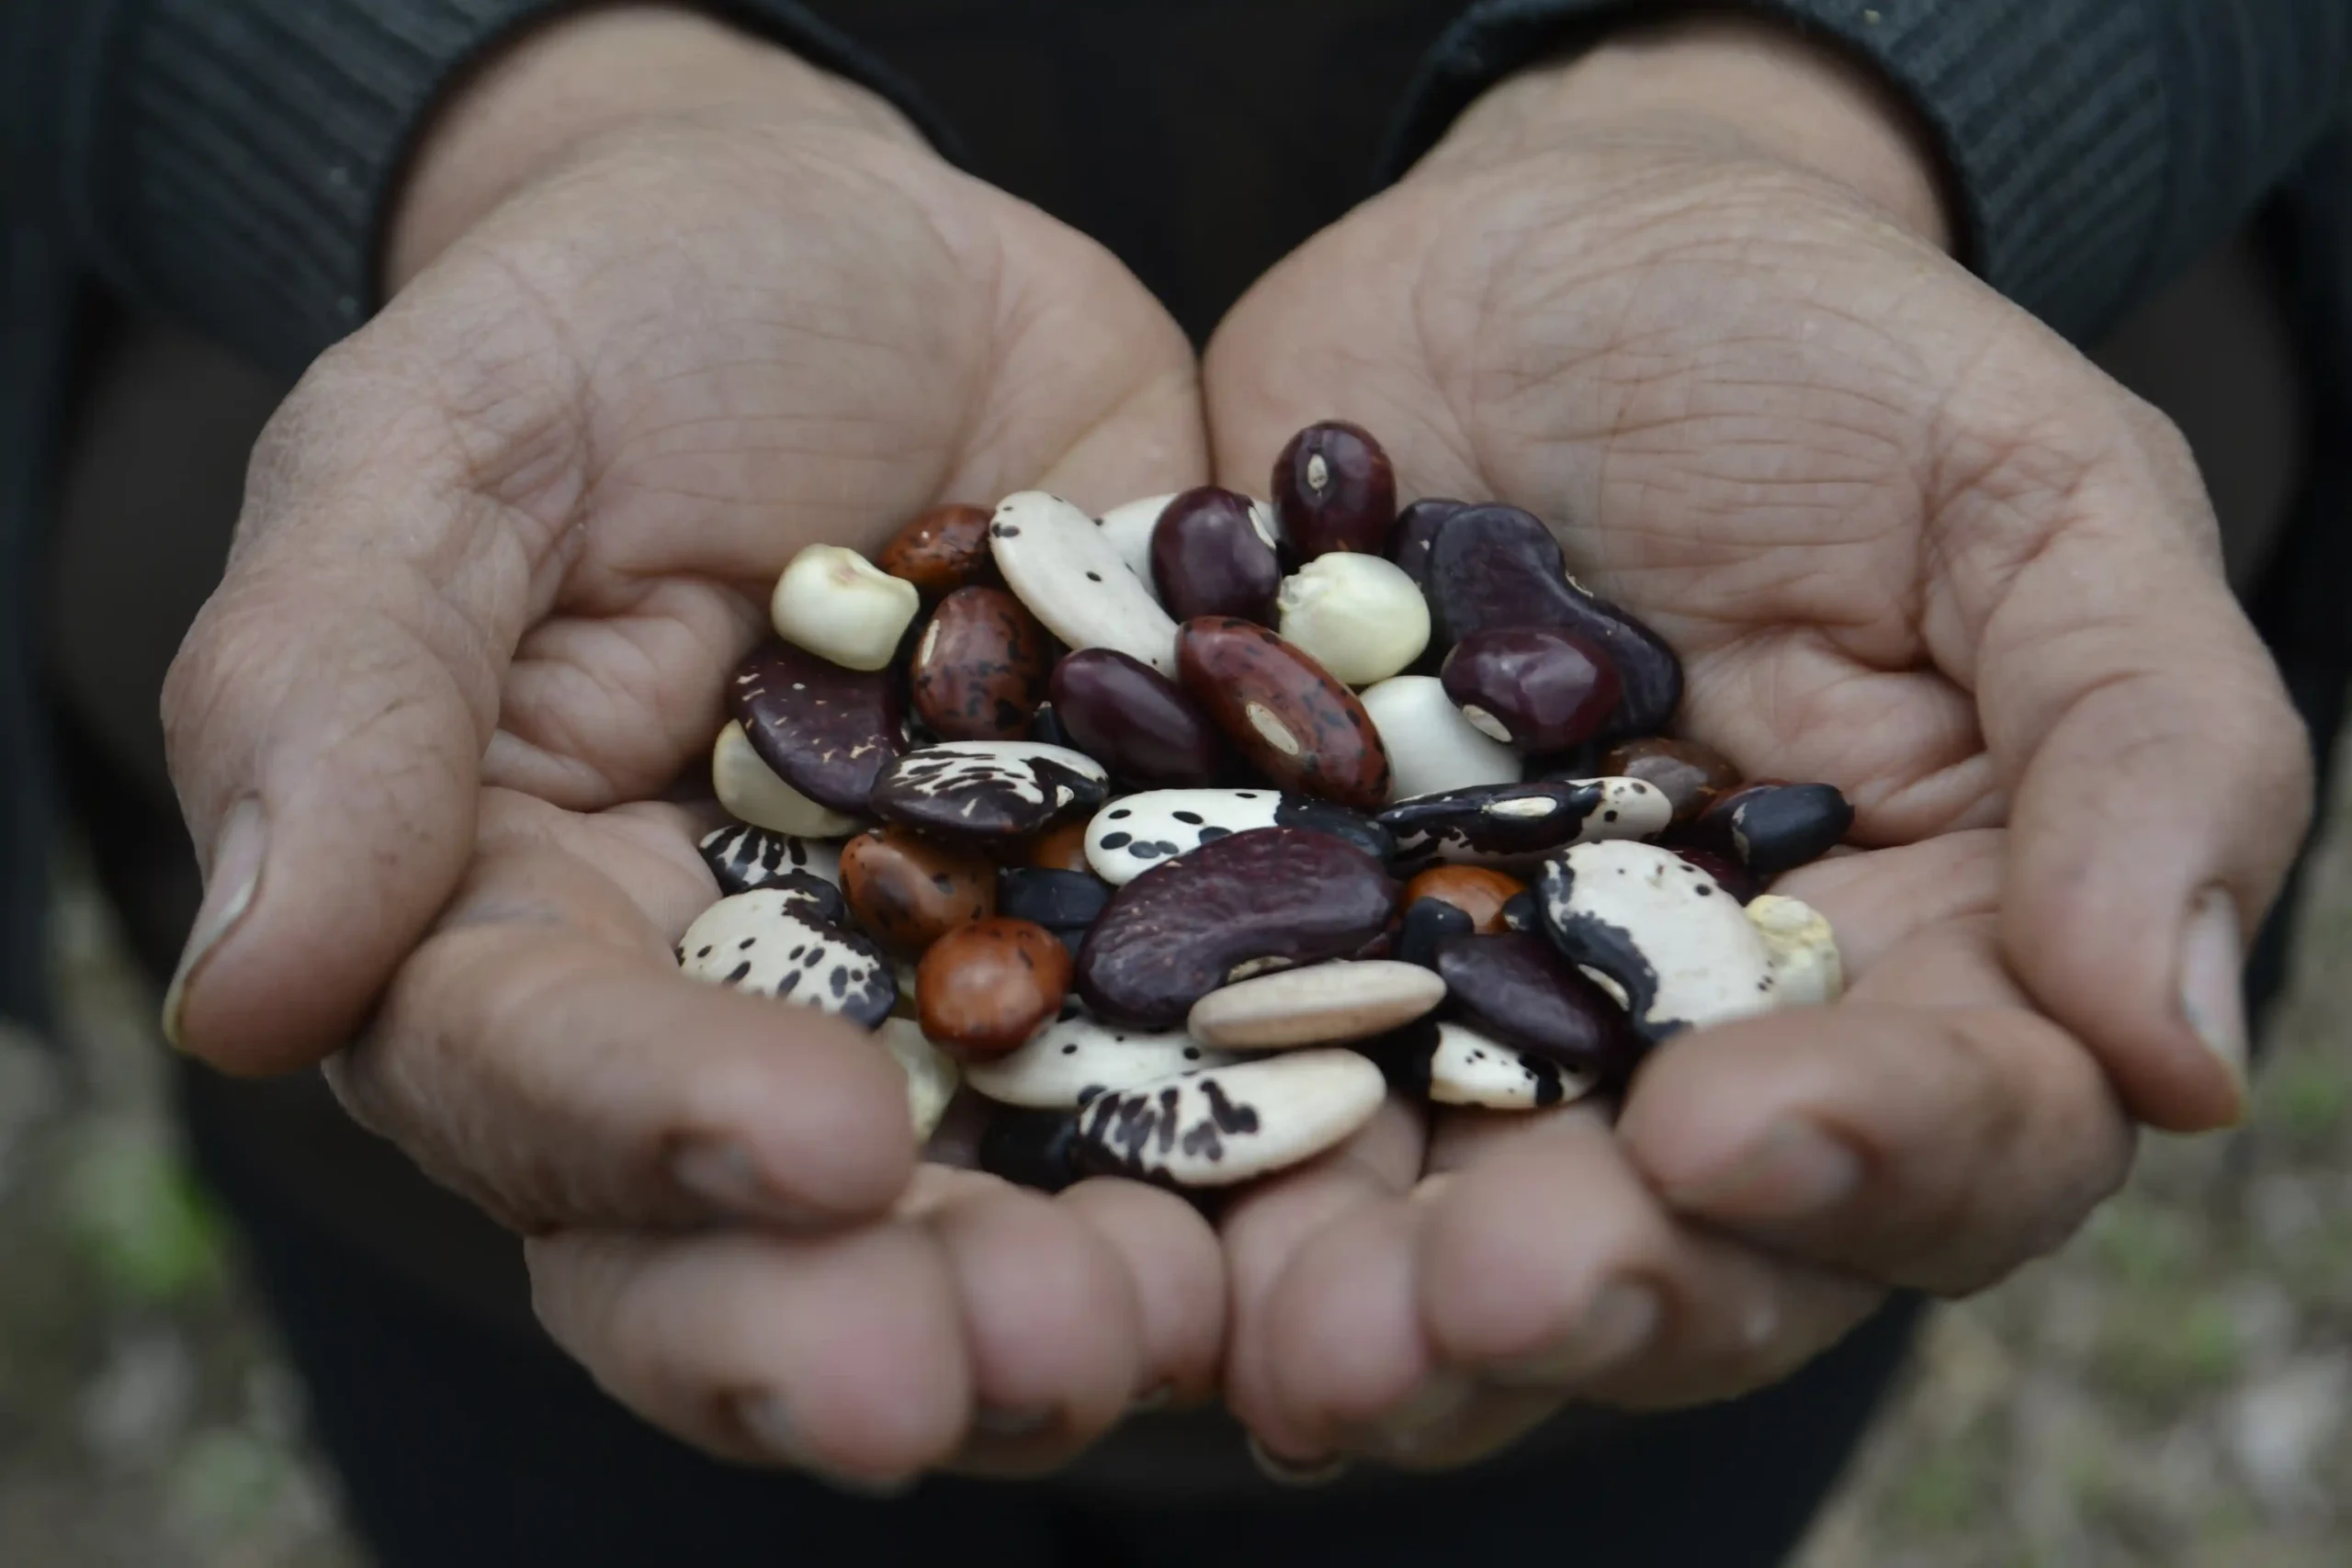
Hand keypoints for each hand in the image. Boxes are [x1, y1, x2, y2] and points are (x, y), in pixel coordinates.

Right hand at [158, 7, 1218, 1483]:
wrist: (866, 255)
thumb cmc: (613, 325)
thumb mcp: (443, 443)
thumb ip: (333, 690)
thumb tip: (243, 992)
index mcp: (518, 939)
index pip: (543, 1088)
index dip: (653, 1143)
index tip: (801, 1157)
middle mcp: (740, 1017)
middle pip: (764, 1238)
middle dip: (869, 1325)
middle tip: (988, 1365)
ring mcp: (961, 989)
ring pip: (999, 1200)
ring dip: (1083, 1291)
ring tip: (1174, 1319)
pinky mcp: (1142, 927)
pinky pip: (1210, 1061)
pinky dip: (1273, 1143)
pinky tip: (1353, 1186)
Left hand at [1200, 15, 2311, 1468]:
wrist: (1539, 260)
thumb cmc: (1818, 360)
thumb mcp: (2029, 493)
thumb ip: (2145, 741)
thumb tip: (2187, 1053)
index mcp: (1922, 968)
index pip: (1946, 1139)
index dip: (1859, 1166)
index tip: (1733, 1133)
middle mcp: (1694, 1046)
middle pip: (1679, 1247)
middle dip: (1584, 1292)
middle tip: (1479, 1301)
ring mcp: (1473, 1016)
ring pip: (1446, 1220)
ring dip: (1377, 1304)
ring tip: (1303, 1342)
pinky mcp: (1288, 952)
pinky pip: (1238, 1085)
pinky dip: (1192, 1161)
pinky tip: (1131, 1210)